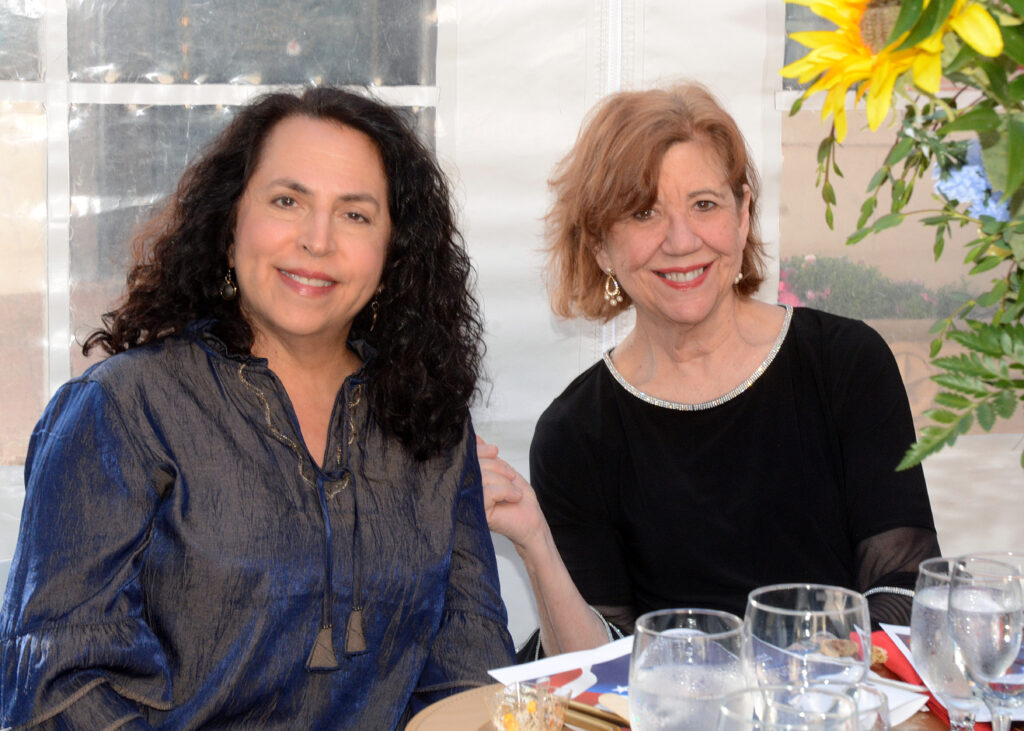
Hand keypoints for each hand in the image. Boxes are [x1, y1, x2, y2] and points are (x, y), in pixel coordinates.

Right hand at [476, 434, 548, 552]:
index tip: (495, 451)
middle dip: (498, 467)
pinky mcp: (478, 513)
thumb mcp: (502, 470)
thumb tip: (474, 438)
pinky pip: (489, 492)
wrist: (531, 522)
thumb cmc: (517, 499)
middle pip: (474, 465)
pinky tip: (514, 497)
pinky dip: (507, 491)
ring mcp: (470, 502)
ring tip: (514, 491)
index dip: (480, 450)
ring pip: (482, 477)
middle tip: (510, 477)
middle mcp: (465, 491)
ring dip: (505, 481)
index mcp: (468, 480)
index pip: (465, 458)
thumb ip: (487, 456)